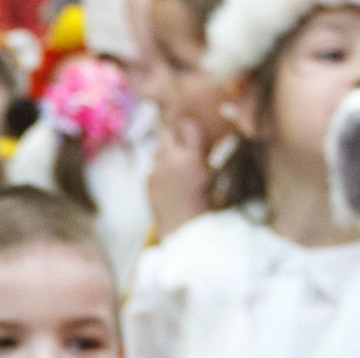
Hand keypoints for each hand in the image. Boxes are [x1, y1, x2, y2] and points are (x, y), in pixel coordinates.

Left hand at [149, 118, 210, 238]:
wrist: (183, 229)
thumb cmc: (204, 205)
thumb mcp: (211, 177)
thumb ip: (202, 157)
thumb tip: (199, 144)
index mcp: (192, 157)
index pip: (188, 126)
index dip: (189, 126)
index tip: (191, 126)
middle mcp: (171, 159)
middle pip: (166, 131)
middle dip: (171, 132)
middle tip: (178, 136)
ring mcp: (156, 170)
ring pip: (159, 152)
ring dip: (167, 156)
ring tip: (177, 170)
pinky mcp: (148, 180)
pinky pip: (154, 169)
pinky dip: (160, 173)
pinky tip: (170, 186)